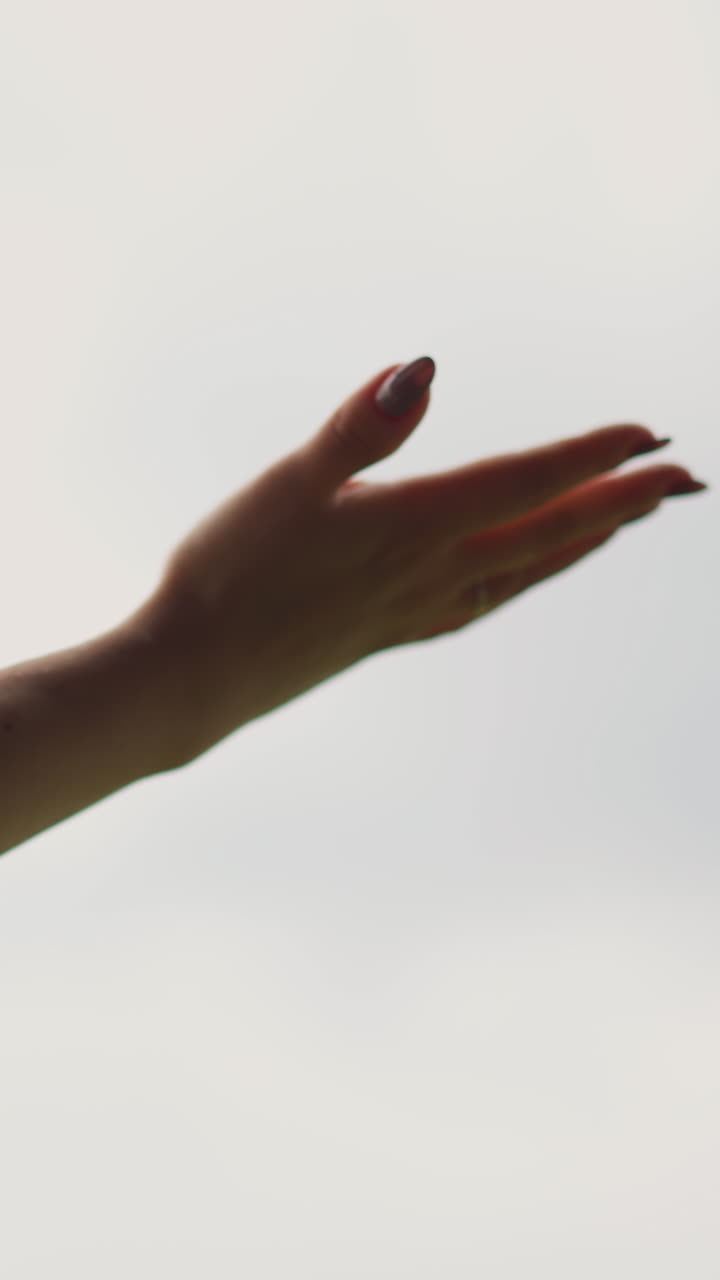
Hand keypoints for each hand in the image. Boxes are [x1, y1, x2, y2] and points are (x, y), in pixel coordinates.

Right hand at [148, 357, 706, 763]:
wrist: (197, 673)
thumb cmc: (230, 572)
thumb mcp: (288, 484)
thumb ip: (359, 428)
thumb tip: (423, 368)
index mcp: (411, 527)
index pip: (525, 482)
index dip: (591, 456)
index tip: (649, 433)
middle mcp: (431, 573)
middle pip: (548, 531)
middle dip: (623, 501)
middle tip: (686, 479)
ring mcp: (419, 609)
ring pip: (528, 570)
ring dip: (586, 539)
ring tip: (630, 519)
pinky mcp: (396, 631)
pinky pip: (489, 599)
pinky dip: (531, 576)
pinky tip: (529, 570)